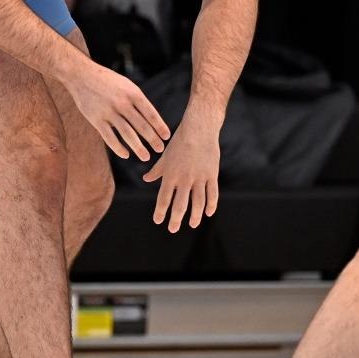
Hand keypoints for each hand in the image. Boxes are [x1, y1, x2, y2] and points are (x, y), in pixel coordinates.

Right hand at [67, 60, 170, 161]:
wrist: (81, 75)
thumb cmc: (108, 81)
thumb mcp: (127, 85)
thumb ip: (137, 101)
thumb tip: (150, 120)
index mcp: (133, 93)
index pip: (151, 114)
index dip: (160, 127)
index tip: (166, 137)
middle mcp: (122, 103)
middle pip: (142, 126)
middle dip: (153, 140)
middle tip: (160, 150)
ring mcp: (109, 112)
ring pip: (127, 134)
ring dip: (138, 148)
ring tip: (146, 157)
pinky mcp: (96, 119)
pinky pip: (110, 138)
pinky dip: (119, 148)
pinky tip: (126, 155)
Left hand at [142, 113, 219, 231]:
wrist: (199, 128)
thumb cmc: (179, 141)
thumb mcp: (165, 156)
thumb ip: (157, 170)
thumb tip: (146, 179)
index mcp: (170, 174)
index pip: (164, 198)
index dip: (161, 212)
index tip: (158, 221)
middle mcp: (184, 178)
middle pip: (180, 205)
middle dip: (175, 219)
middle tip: (172, 229)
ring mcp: (199, 177)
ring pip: (198, 203)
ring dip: (194, 216)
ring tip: (192, 224)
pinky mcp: (211, 174)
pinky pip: (212, 194)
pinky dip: (211, 205)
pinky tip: (208, 213)